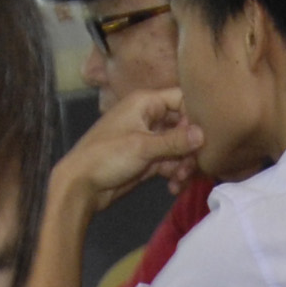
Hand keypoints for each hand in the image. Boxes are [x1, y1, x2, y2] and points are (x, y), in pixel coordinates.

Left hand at [55, 87, 199, 207]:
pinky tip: (173, 187)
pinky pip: (169, 163)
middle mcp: (149, 117)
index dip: (195, 115)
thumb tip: (204, 134)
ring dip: (183, 164)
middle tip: (192, 166)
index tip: (204, 136)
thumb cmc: (107, 156)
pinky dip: (174, 174)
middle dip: (191, 147)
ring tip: (179, 180)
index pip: (181, 99)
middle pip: (183, 126)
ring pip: (178, 148)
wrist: (81, 185)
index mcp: (145, 103)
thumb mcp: (143, 146)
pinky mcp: (147, 161)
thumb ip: (175, 140)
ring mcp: (148, 140)